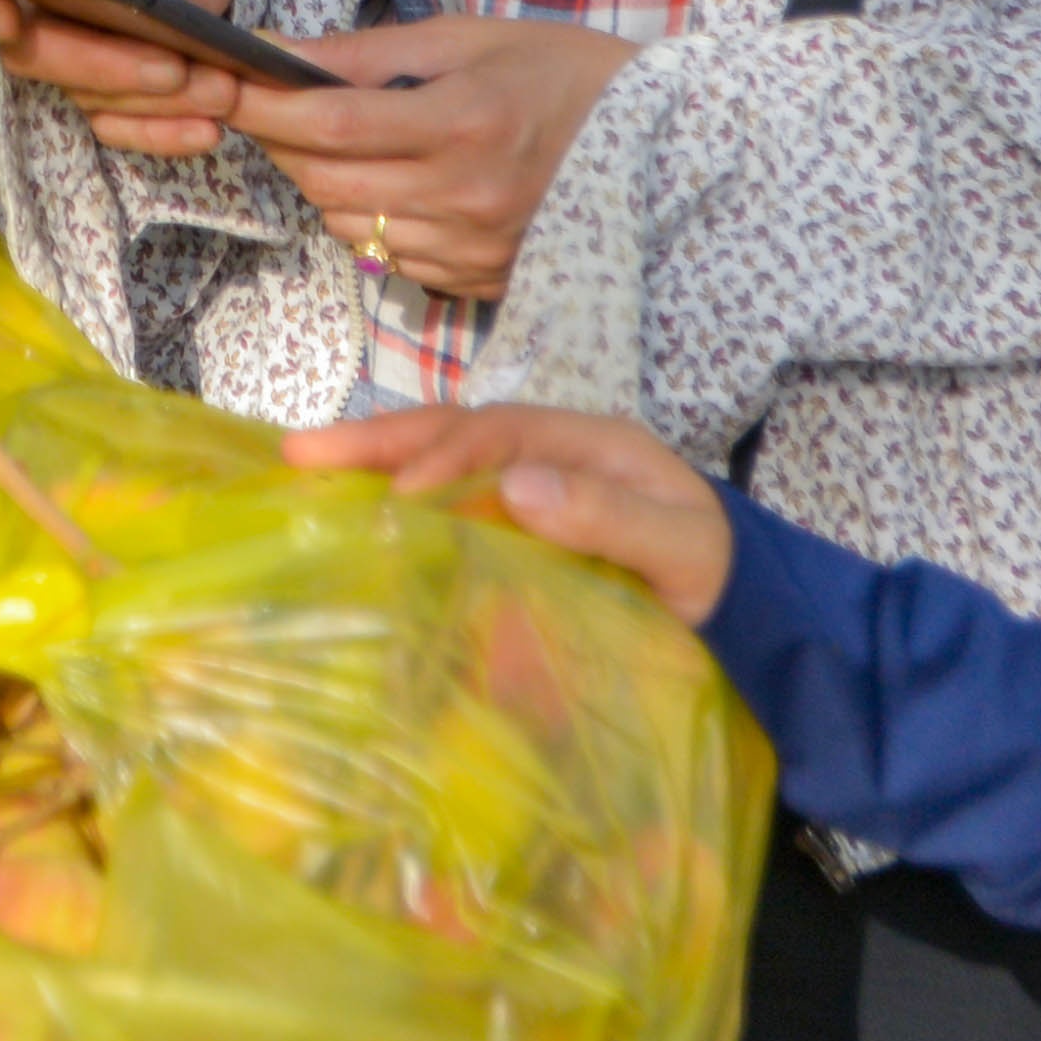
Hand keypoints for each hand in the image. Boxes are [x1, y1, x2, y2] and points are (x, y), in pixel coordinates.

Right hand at [0, 0, 245, 144]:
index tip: (8, 23)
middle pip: (29, 48)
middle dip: (96, 66)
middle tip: (171, 68)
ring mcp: (71, 39)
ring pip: (81, 91)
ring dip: (146, 102)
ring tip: (220, 90)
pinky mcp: (113, 76)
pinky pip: (119, 119)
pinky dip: (160, 131)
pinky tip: (207, 128)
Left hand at [216, 15, 632, 298]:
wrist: (661, 145)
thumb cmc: (566, 73)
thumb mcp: (472, 38)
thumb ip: (369, 54)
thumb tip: (278, 52)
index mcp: (463, 121)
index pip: (329, 124)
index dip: (263, 106)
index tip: (225, 84)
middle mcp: (465, 194)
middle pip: (326, 184)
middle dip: (284, 147)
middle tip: (274, 111)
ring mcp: (474, 246)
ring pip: (351, 227)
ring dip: (324, 186)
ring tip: (339, 144)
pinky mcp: (482, 279)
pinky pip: (391, 258)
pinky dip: (371, 221)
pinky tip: (392, 185)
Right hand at [288, 399, 732, 627]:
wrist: (742, 609)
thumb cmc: (712, 574)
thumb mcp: (680, 545)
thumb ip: (609, 517)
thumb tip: (516, 485)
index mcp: (587, 442)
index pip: (500, 433)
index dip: (445, 457)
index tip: (400, 496)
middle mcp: (548, 453)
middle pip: (453, 431)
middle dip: (377, 440)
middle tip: (298, 452)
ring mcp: (528, 487)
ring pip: (439, 461)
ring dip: (374, 463)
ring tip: (302, 469)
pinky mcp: (515, 529)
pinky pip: (447, 506)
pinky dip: (395, 506)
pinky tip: (350, 517)